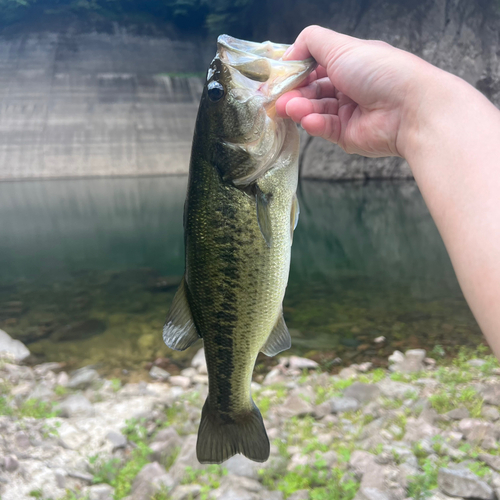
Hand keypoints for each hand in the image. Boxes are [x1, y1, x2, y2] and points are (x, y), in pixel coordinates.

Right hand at [276, 25, 429, 157]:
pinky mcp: (348, 135)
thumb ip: (311, 43)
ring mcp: (348, 112)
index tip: (276, 77)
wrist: (410, 109)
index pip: (315, 66)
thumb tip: (288, 54)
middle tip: (276, 99)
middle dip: (294, 93)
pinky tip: (309, 120)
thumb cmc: (380, 71)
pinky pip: (325, 129)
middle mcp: (349, 87)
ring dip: (300, 109)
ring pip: (315, 110)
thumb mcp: (342, 46)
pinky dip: (315, 124)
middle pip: (312, 90)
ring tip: (289, 109)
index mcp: (350, 62)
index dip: (296, 71)